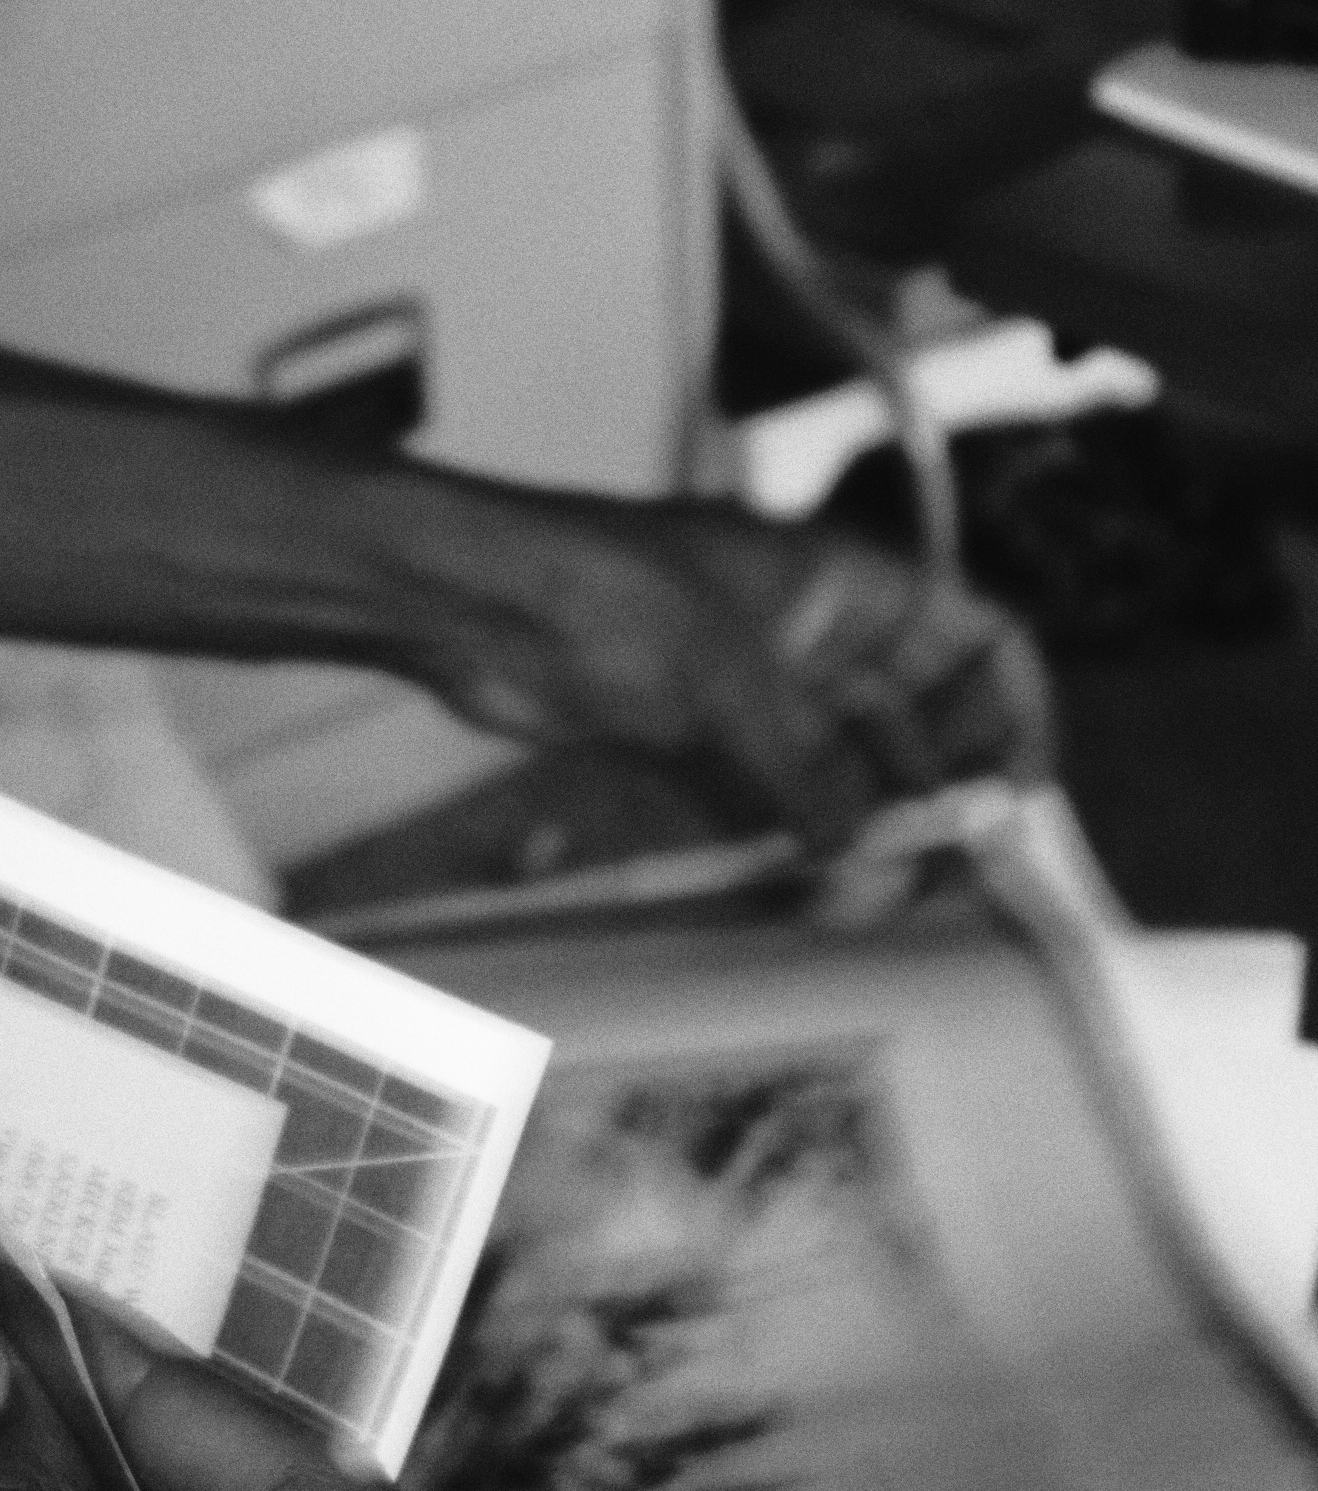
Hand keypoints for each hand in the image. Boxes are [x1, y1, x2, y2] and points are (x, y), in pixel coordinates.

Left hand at [382, 477, 1053, 851]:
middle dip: (935, 797)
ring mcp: (748, 688)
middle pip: (913, 720)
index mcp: (840, 584)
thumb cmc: (599, 590)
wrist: (472, 601)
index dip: (1010, 712)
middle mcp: (807, 635)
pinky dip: (789, 846)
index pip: (970, 636)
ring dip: (862, 836)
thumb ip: (803, 768)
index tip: (1019, 795)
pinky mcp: (689, 736)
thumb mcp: (725, 674)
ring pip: (839, 771)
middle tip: (947, 881)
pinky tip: (807, 899)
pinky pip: (766, 800)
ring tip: (877, 906)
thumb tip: (863, 857)